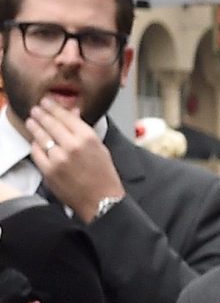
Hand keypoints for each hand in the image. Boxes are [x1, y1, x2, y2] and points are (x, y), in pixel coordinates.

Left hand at [24, 101, 124, 221]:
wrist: (101, 201)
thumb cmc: (104, 176)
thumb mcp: (100, 148)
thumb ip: (84, 130)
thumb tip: (73, 113)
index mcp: (88, 138)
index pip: (66, 116)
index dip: (54, 107)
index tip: (47, 101)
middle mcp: (72, 146)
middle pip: (51, 123)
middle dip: (41, 113)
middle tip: (36, 108)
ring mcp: (58, 158)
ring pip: (41, 136)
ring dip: (34, 126)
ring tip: (31, 120)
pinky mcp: (49, 170)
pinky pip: (37, 152)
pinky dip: (36, 145)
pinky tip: (35, 141)